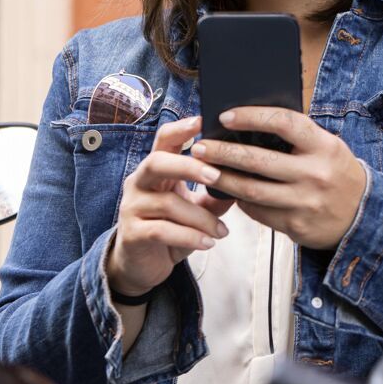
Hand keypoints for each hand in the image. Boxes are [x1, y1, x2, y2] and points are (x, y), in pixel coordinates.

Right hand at [107, 116, 234, 296]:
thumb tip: (250, 176)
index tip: (203, 120)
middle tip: (218, 176)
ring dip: (201, 218)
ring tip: (222, 231)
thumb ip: (218, 192)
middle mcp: (140, 183)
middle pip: (156, 162)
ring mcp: (132, 208)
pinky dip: (189, 237)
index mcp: (157, 169)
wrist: (143, 264)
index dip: (181, 128)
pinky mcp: (132, 234)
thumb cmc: (173, 227)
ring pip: (168, 204)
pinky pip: (162, 231)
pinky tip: (208, 243)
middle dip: (189, 166)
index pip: (164, 140)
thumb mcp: (198, 207)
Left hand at [189, 107, 366, 249]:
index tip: (225, 117)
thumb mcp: (328, 148)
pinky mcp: (296, 225)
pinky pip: (259, 212)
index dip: (252, 117)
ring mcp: (305, 201)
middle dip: (223, 152)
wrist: (363, 216)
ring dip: (223, 179)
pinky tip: (230, 192)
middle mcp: (315, 174)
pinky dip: (241, 201)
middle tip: (200, 147)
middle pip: (258, 160)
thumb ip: (298, 138)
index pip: (284, 124)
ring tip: (204, 170)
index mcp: (324, 147)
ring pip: (252, 190)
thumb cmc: (337, 173)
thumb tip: (250, 124)